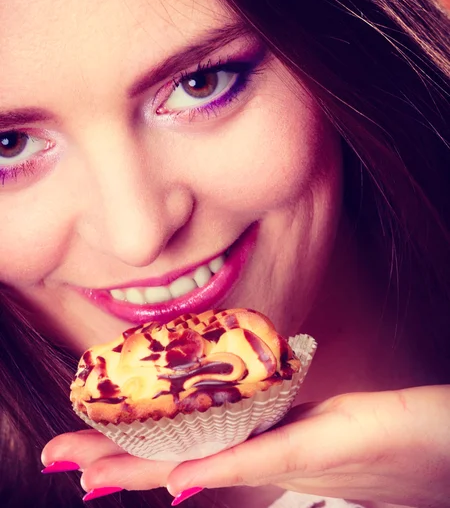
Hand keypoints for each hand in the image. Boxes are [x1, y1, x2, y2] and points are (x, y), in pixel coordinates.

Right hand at [41, 386, 449, 506]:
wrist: (436, 448)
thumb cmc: (382, 438)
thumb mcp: (319, 427)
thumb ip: (271, 428)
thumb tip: (227, 437)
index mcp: (261, 444)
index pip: (182, 450)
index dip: (129, 455)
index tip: (81, 458)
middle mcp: (265, 456)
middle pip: (177, 459)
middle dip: (116, 461)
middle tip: (60, 459)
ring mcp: (290, 454)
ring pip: (203, 462)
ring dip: (144, 468)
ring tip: (90, 473)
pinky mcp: (321, 443)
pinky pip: (261, 458)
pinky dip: (219, 465)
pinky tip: (181, 477)